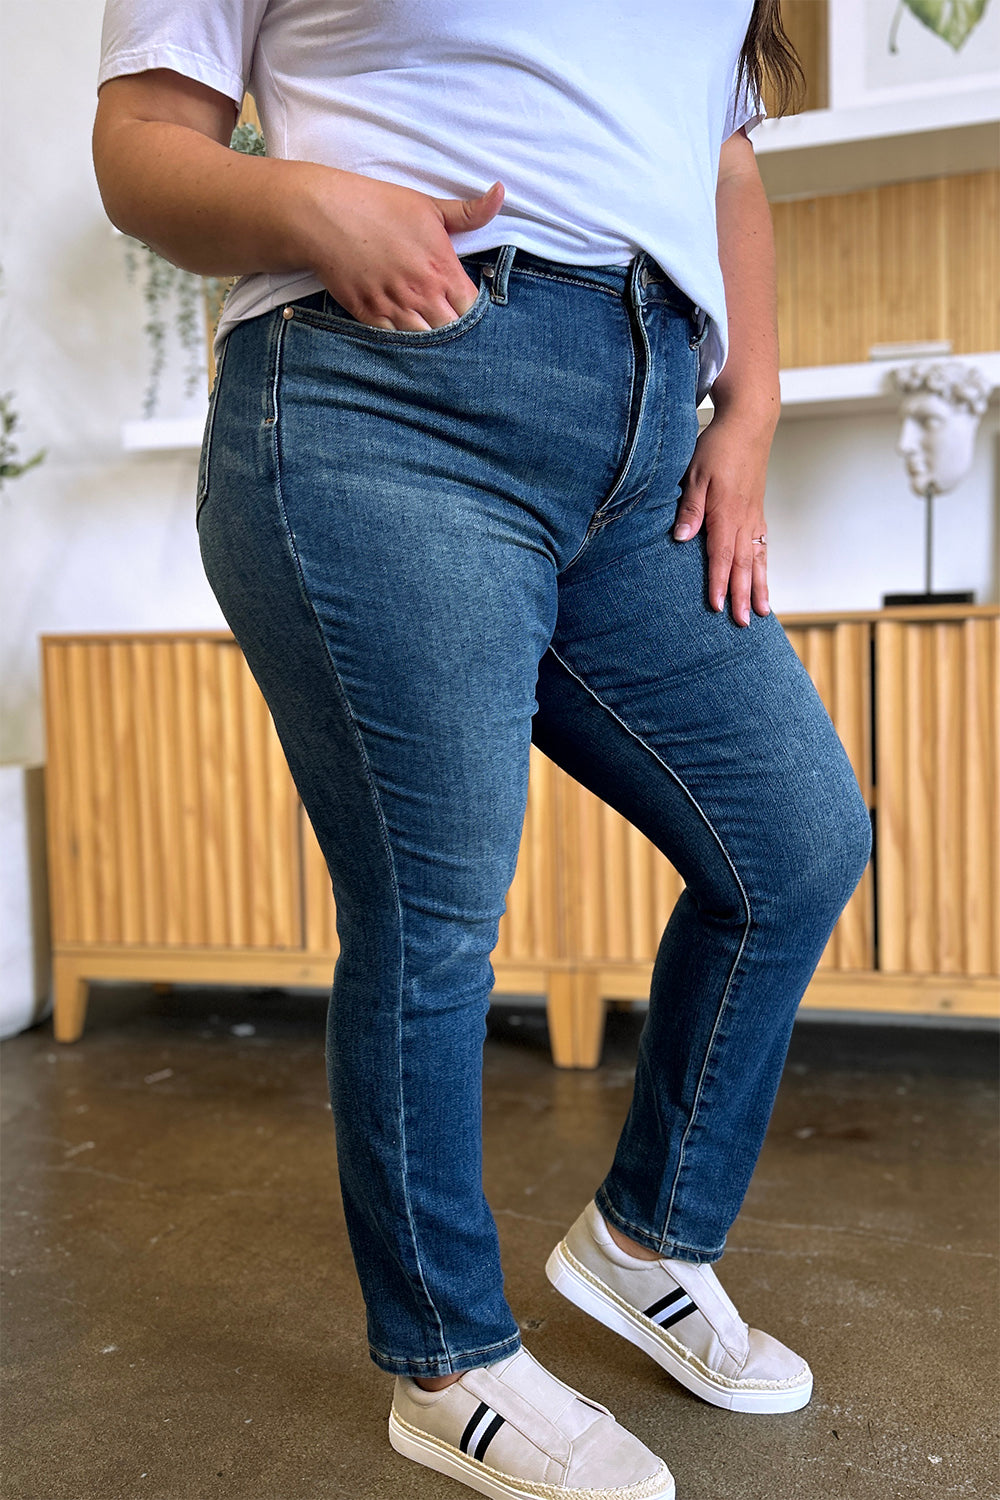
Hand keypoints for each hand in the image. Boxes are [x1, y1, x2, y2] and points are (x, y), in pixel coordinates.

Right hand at [300, 172, 504, 330]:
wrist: (324, 215)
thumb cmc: (378, 206)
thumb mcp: (429, 205)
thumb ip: (470, 211)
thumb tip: (501, 192)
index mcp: (442, 268)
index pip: (472, 308)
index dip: (472, 311)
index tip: (465, 306)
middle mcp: (422, 293)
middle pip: (452, 331)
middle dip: (454, 330)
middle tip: (449, 324)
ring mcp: (395, 307)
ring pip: (425, 343)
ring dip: (430, 340)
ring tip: (431, 334)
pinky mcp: (369, 316)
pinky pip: (394, 343)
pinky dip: (402, 344)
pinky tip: (406, 338)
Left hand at [673, 407, 774, 626]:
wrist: (748, 424)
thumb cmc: (717, 447)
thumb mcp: (694, 474)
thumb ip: (689, 508)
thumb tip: (681, 539)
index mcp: (727, 513)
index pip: (721, 556)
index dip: (718, 583)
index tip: (716, 606)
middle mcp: (745, 519)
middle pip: (744, 565)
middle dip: (743, 596)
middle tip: (745, 623)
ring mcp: (755, 516)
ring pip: (758, 558)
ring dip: (759, 586)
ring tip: (764, 611)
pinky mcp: (757, 511)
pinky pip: (763, 545)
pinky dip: (763, 566)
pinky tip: (763, 579)